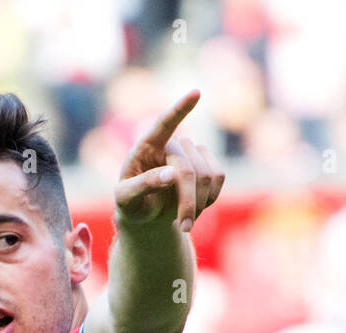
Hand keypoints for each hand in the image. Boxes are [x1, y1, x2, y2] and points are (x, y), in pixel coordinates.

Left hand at [114, 88, 224, 233]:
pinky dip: (210, 198)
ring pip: (208, 175)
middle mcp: (170, 144)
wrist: (146, 214)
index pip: (164, 124)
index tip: (196, 93)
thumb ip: (143, 185)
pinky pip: (219, 177)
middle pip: (189, 171)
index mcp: (146, 146)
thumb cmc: (131, 204)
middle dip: (188, 202)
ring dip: (199, 204)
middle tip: (184, 227)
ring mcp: (191, 152)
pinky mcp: (207, 164)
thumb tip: (172, 175)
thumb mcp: (126, 199)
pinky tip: (195, 207)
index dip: (179, 110)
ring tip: (184, 219)